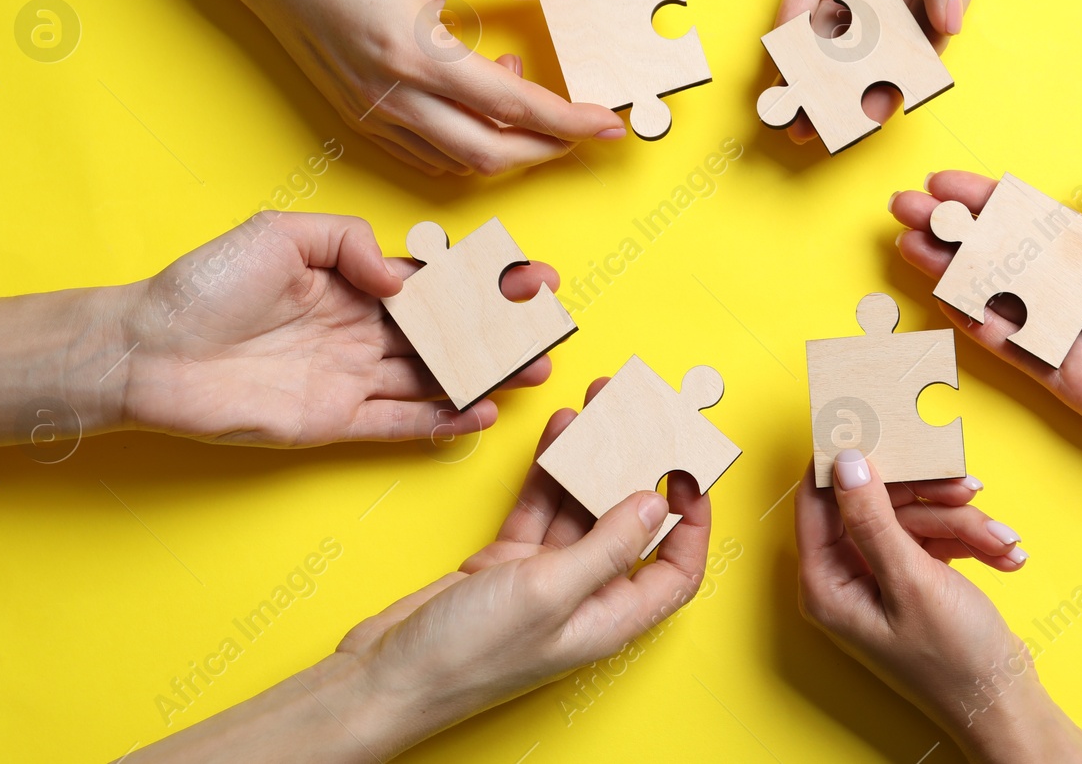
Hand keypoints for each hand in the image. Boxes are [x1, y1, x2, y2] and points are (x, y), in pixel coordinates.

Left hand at [115, 212, 557, 444]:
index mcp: (353, 281)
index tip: (532, 276)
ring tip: (533, 372)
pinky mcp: (334, 421)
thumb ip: (352, 243)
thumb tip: (401, 276)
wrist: (145, 350)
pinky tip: (480, 414)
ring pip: (434, 378)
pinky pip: (399, 423)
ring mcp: (351, 377)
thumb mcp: (279, 233)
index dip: (485, 280)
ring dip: (485, 376)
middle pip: (448, 333)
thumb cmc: (205, 285)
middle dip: (502, 330)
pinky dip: (441, 421)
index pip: (435, 281)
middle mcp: (361, 330)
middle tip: (551, 328)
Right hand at [202, 0, 625, 175]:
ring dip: (504, 147)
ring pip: (457, 163)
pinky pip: (425, 156)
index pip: (514, 106)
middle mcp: (394, 97)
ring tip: (522, 95)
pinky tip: (478, 106)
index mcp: (417, 55)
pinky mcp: (357, 118)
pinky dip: (465, 146)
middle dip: (546, 149)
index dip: (568, 121)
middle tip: (581, 128)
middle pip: (491, 154)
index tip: (609, 124)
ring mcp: (372, 115)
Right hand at [336, 401, 709, 748]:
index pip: (676, 570)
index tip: (692, 471)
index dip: (693, 523)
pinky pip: (541, 506)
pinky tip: (560, 432)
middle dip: (638, 470)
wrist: (387, 673)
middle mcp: (584, 598)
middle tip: (643, 416)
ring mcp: (544, 578)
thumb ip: (607, 547)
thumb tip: (657, 502)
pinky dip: (550, 470)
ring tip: (600, 407)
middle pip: (629, 525)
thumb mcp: (549, 592)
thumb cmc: (469, 653)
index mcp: (609, 619)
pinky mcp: (506, 563)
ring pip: (581, 507)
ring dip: (592, 459)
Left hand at [797, 451, 1081, 761]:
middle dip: (929, 499)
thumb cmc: (954, 659)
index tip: (874, 424)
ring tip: (1001, 541)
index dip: (845, 460)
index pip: (817, 499)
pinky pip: (935, 537)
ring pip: (913, 516)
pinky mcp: (913, 577)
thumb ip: (873, 518)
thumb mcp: (911, 579)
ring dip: (961, 523)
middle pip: (875, 501)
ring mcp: (880, 575)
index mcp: (825, 582)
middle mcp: (845, 576)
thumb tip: (843, 461)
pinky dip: (970, 540)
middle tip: (967, 490)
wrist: (1006, 704)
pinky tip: (1005, 553)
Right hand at [892, 165, 1081, 459]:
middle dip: (952, 230)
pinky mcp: (1068, 378)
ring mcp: (1069, 335)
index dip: (987, 201)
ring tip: (909, 244)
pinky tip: (944, 298)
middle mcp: (1079, 292)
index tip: (944, 184)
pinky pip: (1013, 347)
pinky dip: (977, 324)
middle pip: (1001, 254)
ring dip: (951, 272)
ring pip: (995, 297)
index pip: (1033, 220)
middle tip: (904, 207)